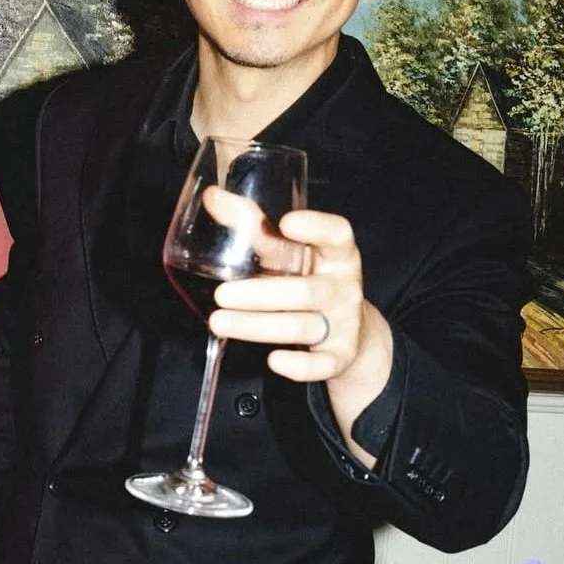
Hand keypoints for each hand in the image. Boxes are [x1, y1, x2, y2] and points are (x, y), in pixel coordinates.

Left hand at [206, 196, 392, 457]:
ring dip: (258, 326)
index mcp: (337, 254)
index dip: (316, 228)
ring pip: (303, 326)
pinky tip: (273, 360)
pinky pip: (321, 365)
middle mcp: (343, 287)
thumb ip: (256, 228)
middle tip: (221, 294)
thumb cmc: (309, 278)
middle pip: (305, 290)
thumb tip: (213, 197)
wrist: (351, 331)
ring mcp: (344, 323)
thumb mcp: (290, 252)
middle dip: (260, 294)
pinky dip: (299, 366)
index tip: (286, 222)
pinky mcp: (339, 356)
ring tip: (219, 322)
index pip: (337, 235)